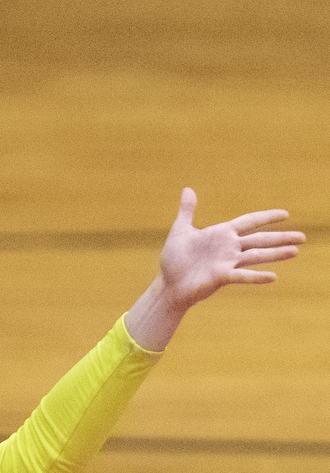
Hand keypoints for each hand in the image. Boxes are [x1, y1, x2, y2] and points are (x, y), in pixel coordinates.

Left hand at [124, 188, 303, 351]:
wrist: (169, 283)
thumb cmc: (175, 258)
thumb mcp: (181, 230)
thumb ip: (187, 210)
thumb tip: (188, 189)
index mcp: (222, 234)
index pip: (249, 222)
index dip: (267, 217)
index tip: (286, 214)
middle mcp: (229, 248)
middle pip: (260, 240)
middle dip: (281, 237)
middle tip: (303, 236)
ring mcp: (227, 263)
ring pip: (256, 256)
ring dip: (275, 254)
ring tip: (295, 251)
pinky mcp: (222, 277)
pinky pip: (242, 276)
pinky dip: (256, 276)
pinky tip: (272, 276)